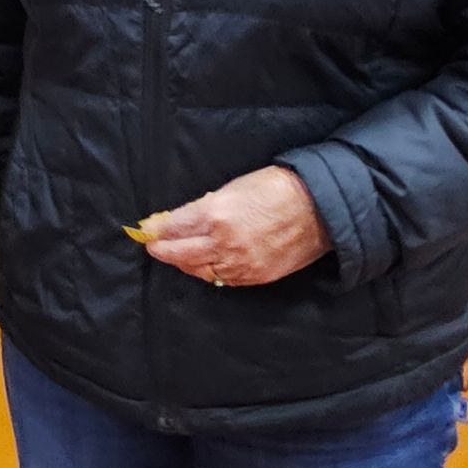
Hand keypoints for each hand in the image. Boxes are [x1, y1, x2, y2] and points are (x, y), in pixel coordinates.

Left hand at [142, 165, 329, 286]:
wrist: (321, 208)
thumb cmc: (279, 187)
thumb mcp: (235, 187)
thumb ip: (206, 206)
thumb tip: (181, 218)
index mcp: (216, 213)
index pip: (174, 226)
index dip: (158, 229)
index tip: (147, 229)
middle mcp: (223, 242)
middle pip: (180, 252)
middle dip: (163, 249)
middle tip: (153, 246)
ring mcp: (240, 263)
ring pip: (199, 270)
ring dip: (184, 263)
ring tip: (176, 256)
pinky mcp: (255, 276)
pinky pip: (223, 280)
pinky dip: (209, 273)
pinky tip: (203, 266)